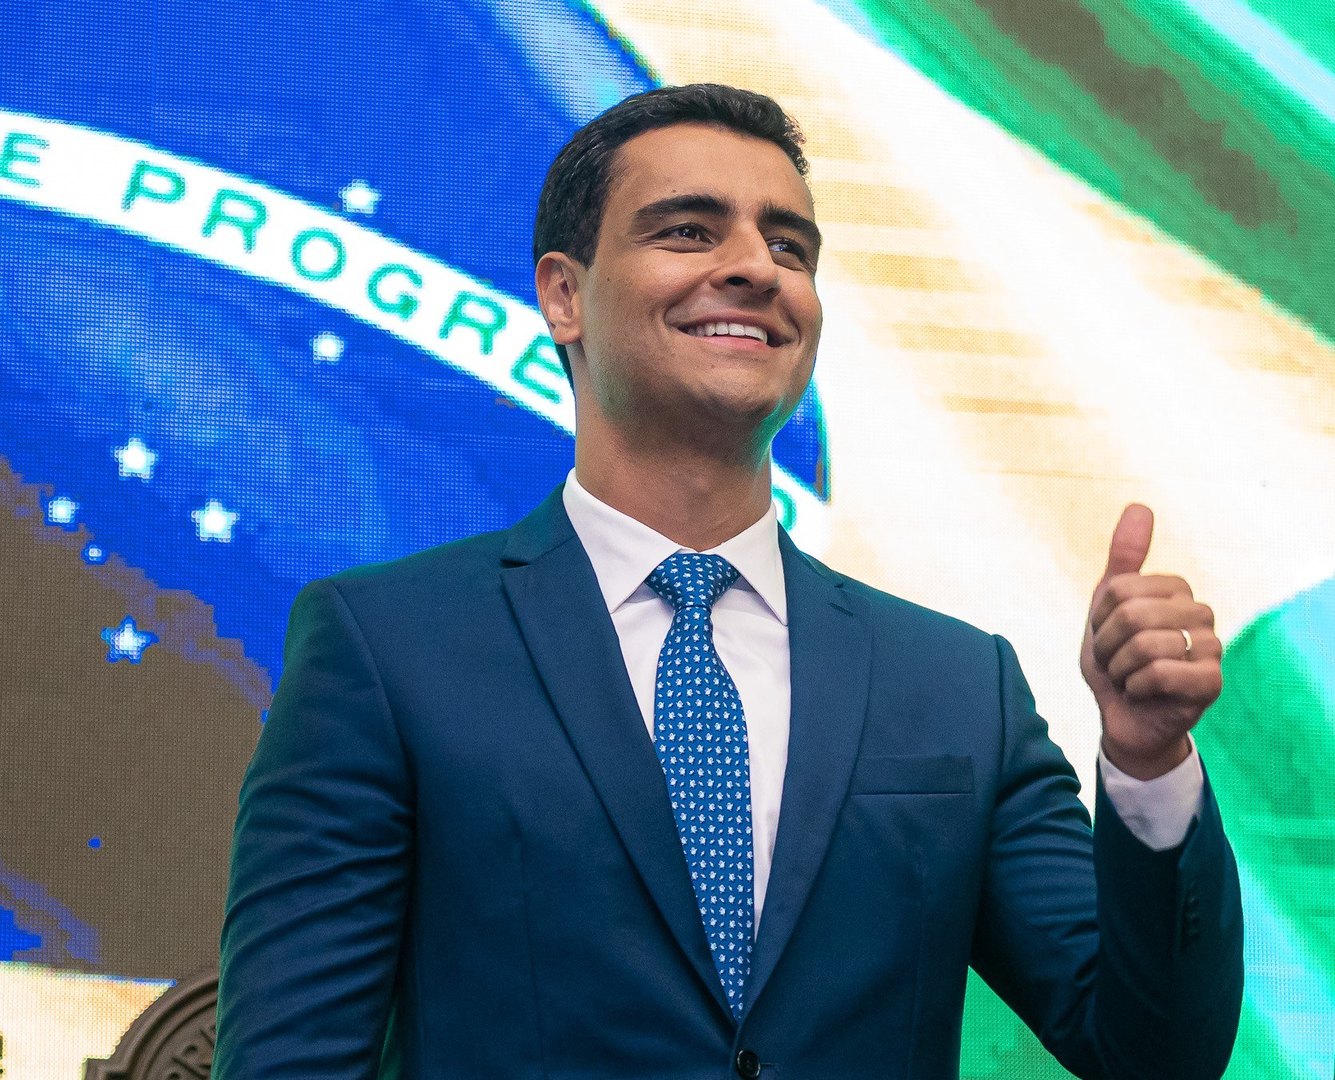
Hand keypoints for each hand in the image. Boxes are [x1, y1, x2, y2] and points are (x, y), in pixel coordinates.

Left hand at [1080, 505, 1221, 779]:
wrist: (1125, 717)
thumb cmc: (1117, 660)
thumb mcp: (1107, 607)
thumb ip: (1123, 559)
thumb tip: (1140, 506)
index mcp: (1176, 591)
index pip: (1119, 589)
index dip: (1099, 619)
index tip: (1107, 637)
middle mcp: (1201, 613)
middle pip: (1132, 613)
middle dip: (1108, 645)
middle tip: (1116, 662)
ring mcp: (1211, 647)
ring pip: (1145, 643)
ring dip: (1120, 669)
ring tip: (1129, 677)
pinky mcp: (1212, 681)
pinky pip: (1159, 672)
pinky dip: (1135, 686)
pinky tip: (1144, 693)